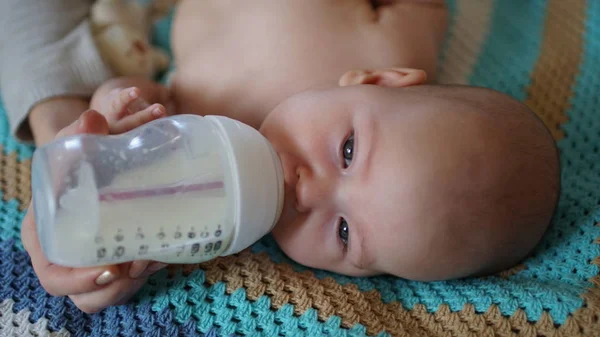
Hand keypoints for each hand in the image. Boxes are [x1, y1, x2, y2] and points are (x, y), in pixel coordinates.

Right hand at [21, 110, 166, 312]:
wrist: (91, 173)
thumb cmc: (74, 165)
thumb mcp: (71, 149)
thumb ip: (78, 134)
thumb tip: (93, 118)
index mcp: (45, 237)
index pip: (54, 275)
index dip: (79, 280)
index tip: (114, 269)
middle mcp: (68, 256)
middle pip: (89, 292)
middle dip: (119, 285)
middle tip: (144, 262)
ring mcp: (91, 264)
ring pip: (114, 290)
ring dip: (139, 276)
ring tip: (158, 256)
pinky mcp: (115, 263)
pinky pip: (131, 280)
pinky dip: (150, 267)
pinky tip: (165, 253)